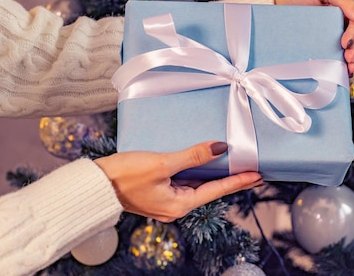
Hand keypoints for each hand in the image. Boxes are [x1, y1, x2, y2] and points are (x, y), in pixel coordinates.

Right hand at [94, 141, 262, 221]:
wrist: (94, 185)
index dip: (240, 181)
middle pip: (210, 189)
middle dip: (232, 179)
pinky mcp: (158, 192)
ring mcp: (166, 200)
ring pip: (197, 185)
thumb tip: (221, 148)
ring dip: (214, 174)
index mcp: (180, 204)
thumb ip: (194, 156)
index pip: (218, 190)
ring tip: (235, 164)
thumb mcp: (163, 163)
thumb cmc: (125, 175)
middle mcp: (176, 206)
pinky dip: (197, 171)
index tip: (259, 175)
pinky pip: (184, 181)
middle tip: (254, 170)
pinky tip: (204, 162)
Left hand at [273, 0, 353, 75]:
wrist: (277, 10)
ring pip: (352, 46)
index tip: (345, 42)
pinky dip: (345, 64)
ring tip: (348, 67)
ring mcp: (334, 33)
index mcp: (344, 7)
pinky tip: (346, 70)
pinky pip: (340, 55)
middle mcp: (342, 20)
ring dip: (353, 58)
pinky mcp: (327, 45)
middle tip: (347, 56)